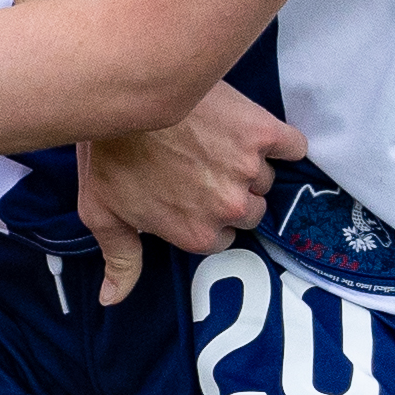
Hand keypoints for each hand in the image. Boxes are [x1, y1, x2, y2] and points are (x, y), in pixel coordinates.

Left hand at [70, 84, 307, 304]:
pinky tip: (264, 136)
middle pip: (249, 211)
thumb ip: (120, 260)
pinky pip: (293, 147)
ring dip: (249, 165)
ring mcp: (249, 170)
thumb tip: (113, 299)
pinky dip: (284, 143)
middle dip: (230, 193)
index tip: (192, 195)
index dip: (207, 216)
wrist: (125, 95)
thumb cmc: (110, 154)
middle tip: (204, 166)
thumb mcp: (102, 213)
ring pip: (265, 178)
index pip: (221, 238)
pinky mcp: (262, 133)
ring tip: (218, 143)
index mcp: (197, 234)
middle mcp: (229, 208)